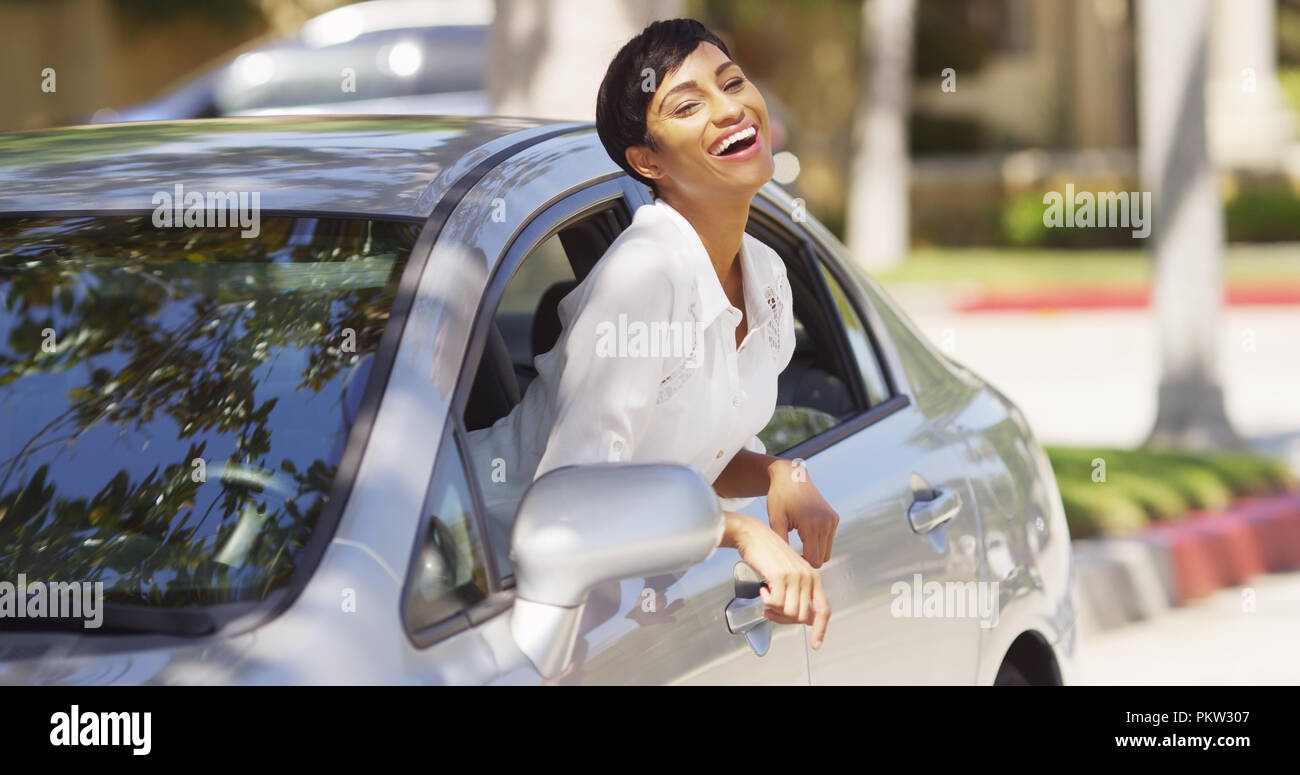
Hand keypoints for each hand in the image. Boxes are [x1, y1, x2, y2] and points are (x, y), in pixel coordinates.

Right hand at [727, 512, 830, 649]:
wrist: (754, 536)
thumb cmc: (769, 555)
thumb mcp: (791, 574)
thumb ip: (799, 594)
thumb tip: (804, 619)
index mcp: (814, 578)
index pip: (823, 610)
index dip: (820, 630)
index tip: (816, 644)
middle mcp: (808, 578)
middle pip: (802, 616)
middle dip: (784, 619)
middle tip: (771, 611)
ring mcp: (795, 577)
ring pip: (790, 612)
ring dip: (774, 610)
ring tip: (766, 597)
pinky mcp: (780, 576)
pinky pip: (775, 603)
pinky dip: (766, 600)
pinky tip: (762, 588)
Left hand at [766, 460, 839, 567]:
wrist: (791, 476)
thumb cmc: (780, 497)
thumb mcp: (776, 520)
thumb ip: (781, 543)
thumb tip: (784, 564)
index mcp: (811, 525)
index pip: (814, 560)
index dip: (801, 564)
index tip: (789, 559)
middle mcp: (826, 523)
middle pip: (822, 558)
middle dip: (808, 560)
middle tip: (793, 553)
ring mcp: (832, 520)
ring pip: (827, 551)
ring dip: (815, 551)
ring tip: (798, 545)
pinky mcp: (834, 518)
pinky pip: (829, 540)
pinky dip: (819, 542)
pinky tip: (805, 535)